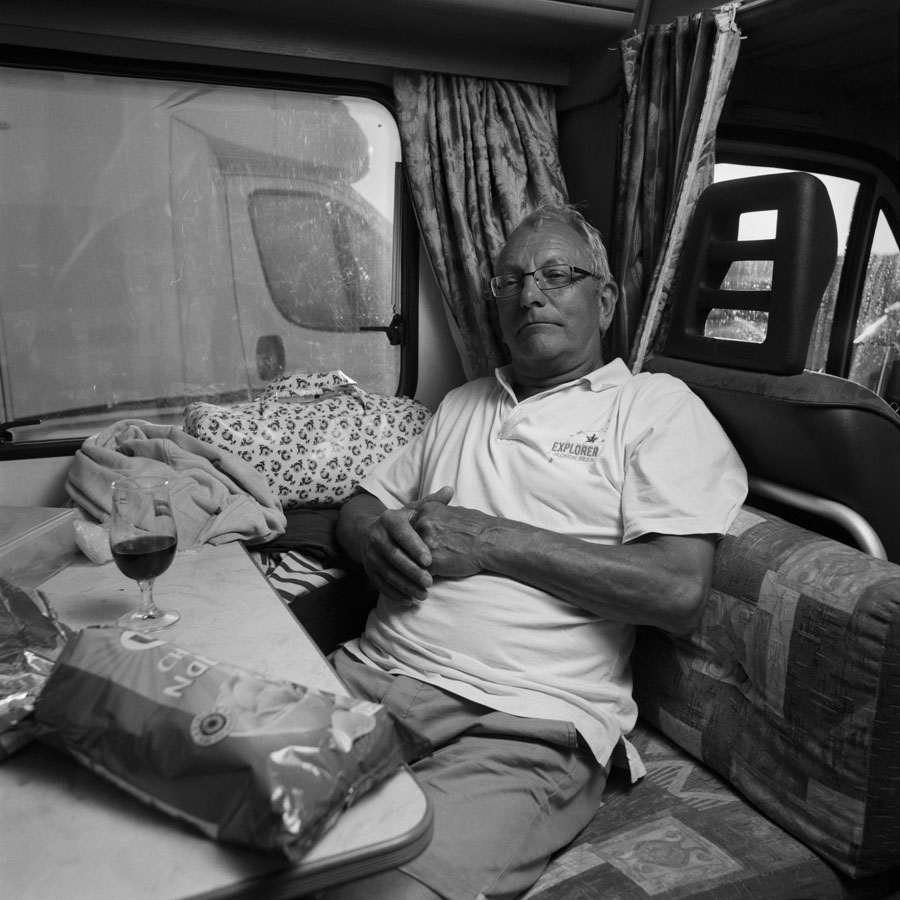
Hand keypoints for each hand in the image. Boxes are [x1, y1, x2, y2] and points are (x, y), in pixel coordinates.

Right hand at [359, 486, 453, 603]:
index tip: (429, 560)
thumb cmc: (401, 522)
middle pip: (394, 557)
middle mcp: (376, 536)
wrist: (369, 532)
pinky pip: (380, 584)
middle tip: (430, 581)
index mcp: (389, 520)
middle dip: (412, 571)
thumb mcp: (413, 510)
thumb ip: (432, 503)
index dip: (415, 547)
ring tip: (424, 595)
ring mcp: (370, 555)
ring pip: (388, 573)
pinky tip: (409, 600)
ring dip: (405, 586)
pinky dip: (394, 594)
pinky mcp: (368, 570)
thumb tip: (450, 490)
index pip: (402, 534)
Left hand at [410, 489, 490, 578]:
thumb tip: (423, 520)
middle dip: (407, 553)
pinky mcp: (430, 561)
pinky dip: (422, 577)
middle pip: (404, 543)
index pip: (406, 527)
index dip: (408, 540)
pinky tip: (429, 579)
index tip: (409, 547)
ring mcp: (425, 542)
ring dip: (413, 567)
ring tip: (417, 573)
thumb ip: (434, 515)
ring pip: (408, 559)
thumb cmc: (476, 528)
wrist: (490, 541)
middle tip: (412, 561)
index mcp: (426, 510)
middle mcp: (422, 524)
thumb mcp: (452, 512)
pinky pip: (418, 572)